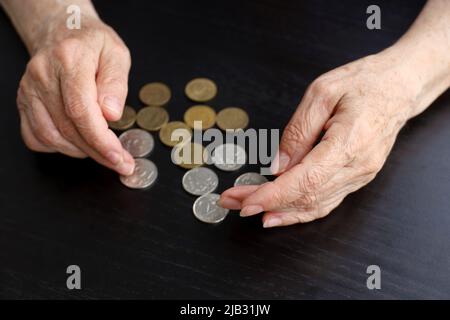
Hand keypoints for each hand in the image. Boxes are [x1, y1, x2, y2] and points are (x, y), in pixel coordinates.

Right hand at [17, 15, 134, 174]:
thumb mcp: (117, 54)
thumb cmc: (93, 44)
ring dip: (81, 152)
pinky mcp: (23, 102)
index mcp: (69, 59)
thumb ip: (116, 84)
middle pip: (68, 128)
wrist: (63, 32)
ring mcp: (29, 90)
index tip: (118, 156)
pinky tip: (77, 143)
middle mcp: (43, 75)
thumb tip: (111, 114)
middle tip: (120, 162)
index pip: (81, 110)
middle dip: (98, 152)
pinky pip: (35, 137)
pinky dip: (58, 148)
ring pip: (51, 137)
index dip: (100, 140)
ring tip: (103, 151)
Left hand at [220, 51, 429, 226]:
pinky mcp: (357, 177)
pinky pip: (326, 201)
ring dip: (278, 210)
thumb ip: (297, 132)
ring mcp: (360, 176)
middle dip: (264, 202)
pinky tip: (279, 214)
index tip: (244, 201)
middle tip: (233, 201)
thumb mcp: (322, 93)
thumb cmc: (364, 82)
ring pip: (315, 205)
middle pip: (304, 196)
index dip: (271, 195)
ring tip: (247, 207)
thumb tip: (276, 166)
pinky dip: (300, 210)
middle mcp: (357, 166)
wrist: (400, 86)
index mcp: (349, 143)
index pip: (304, 181)